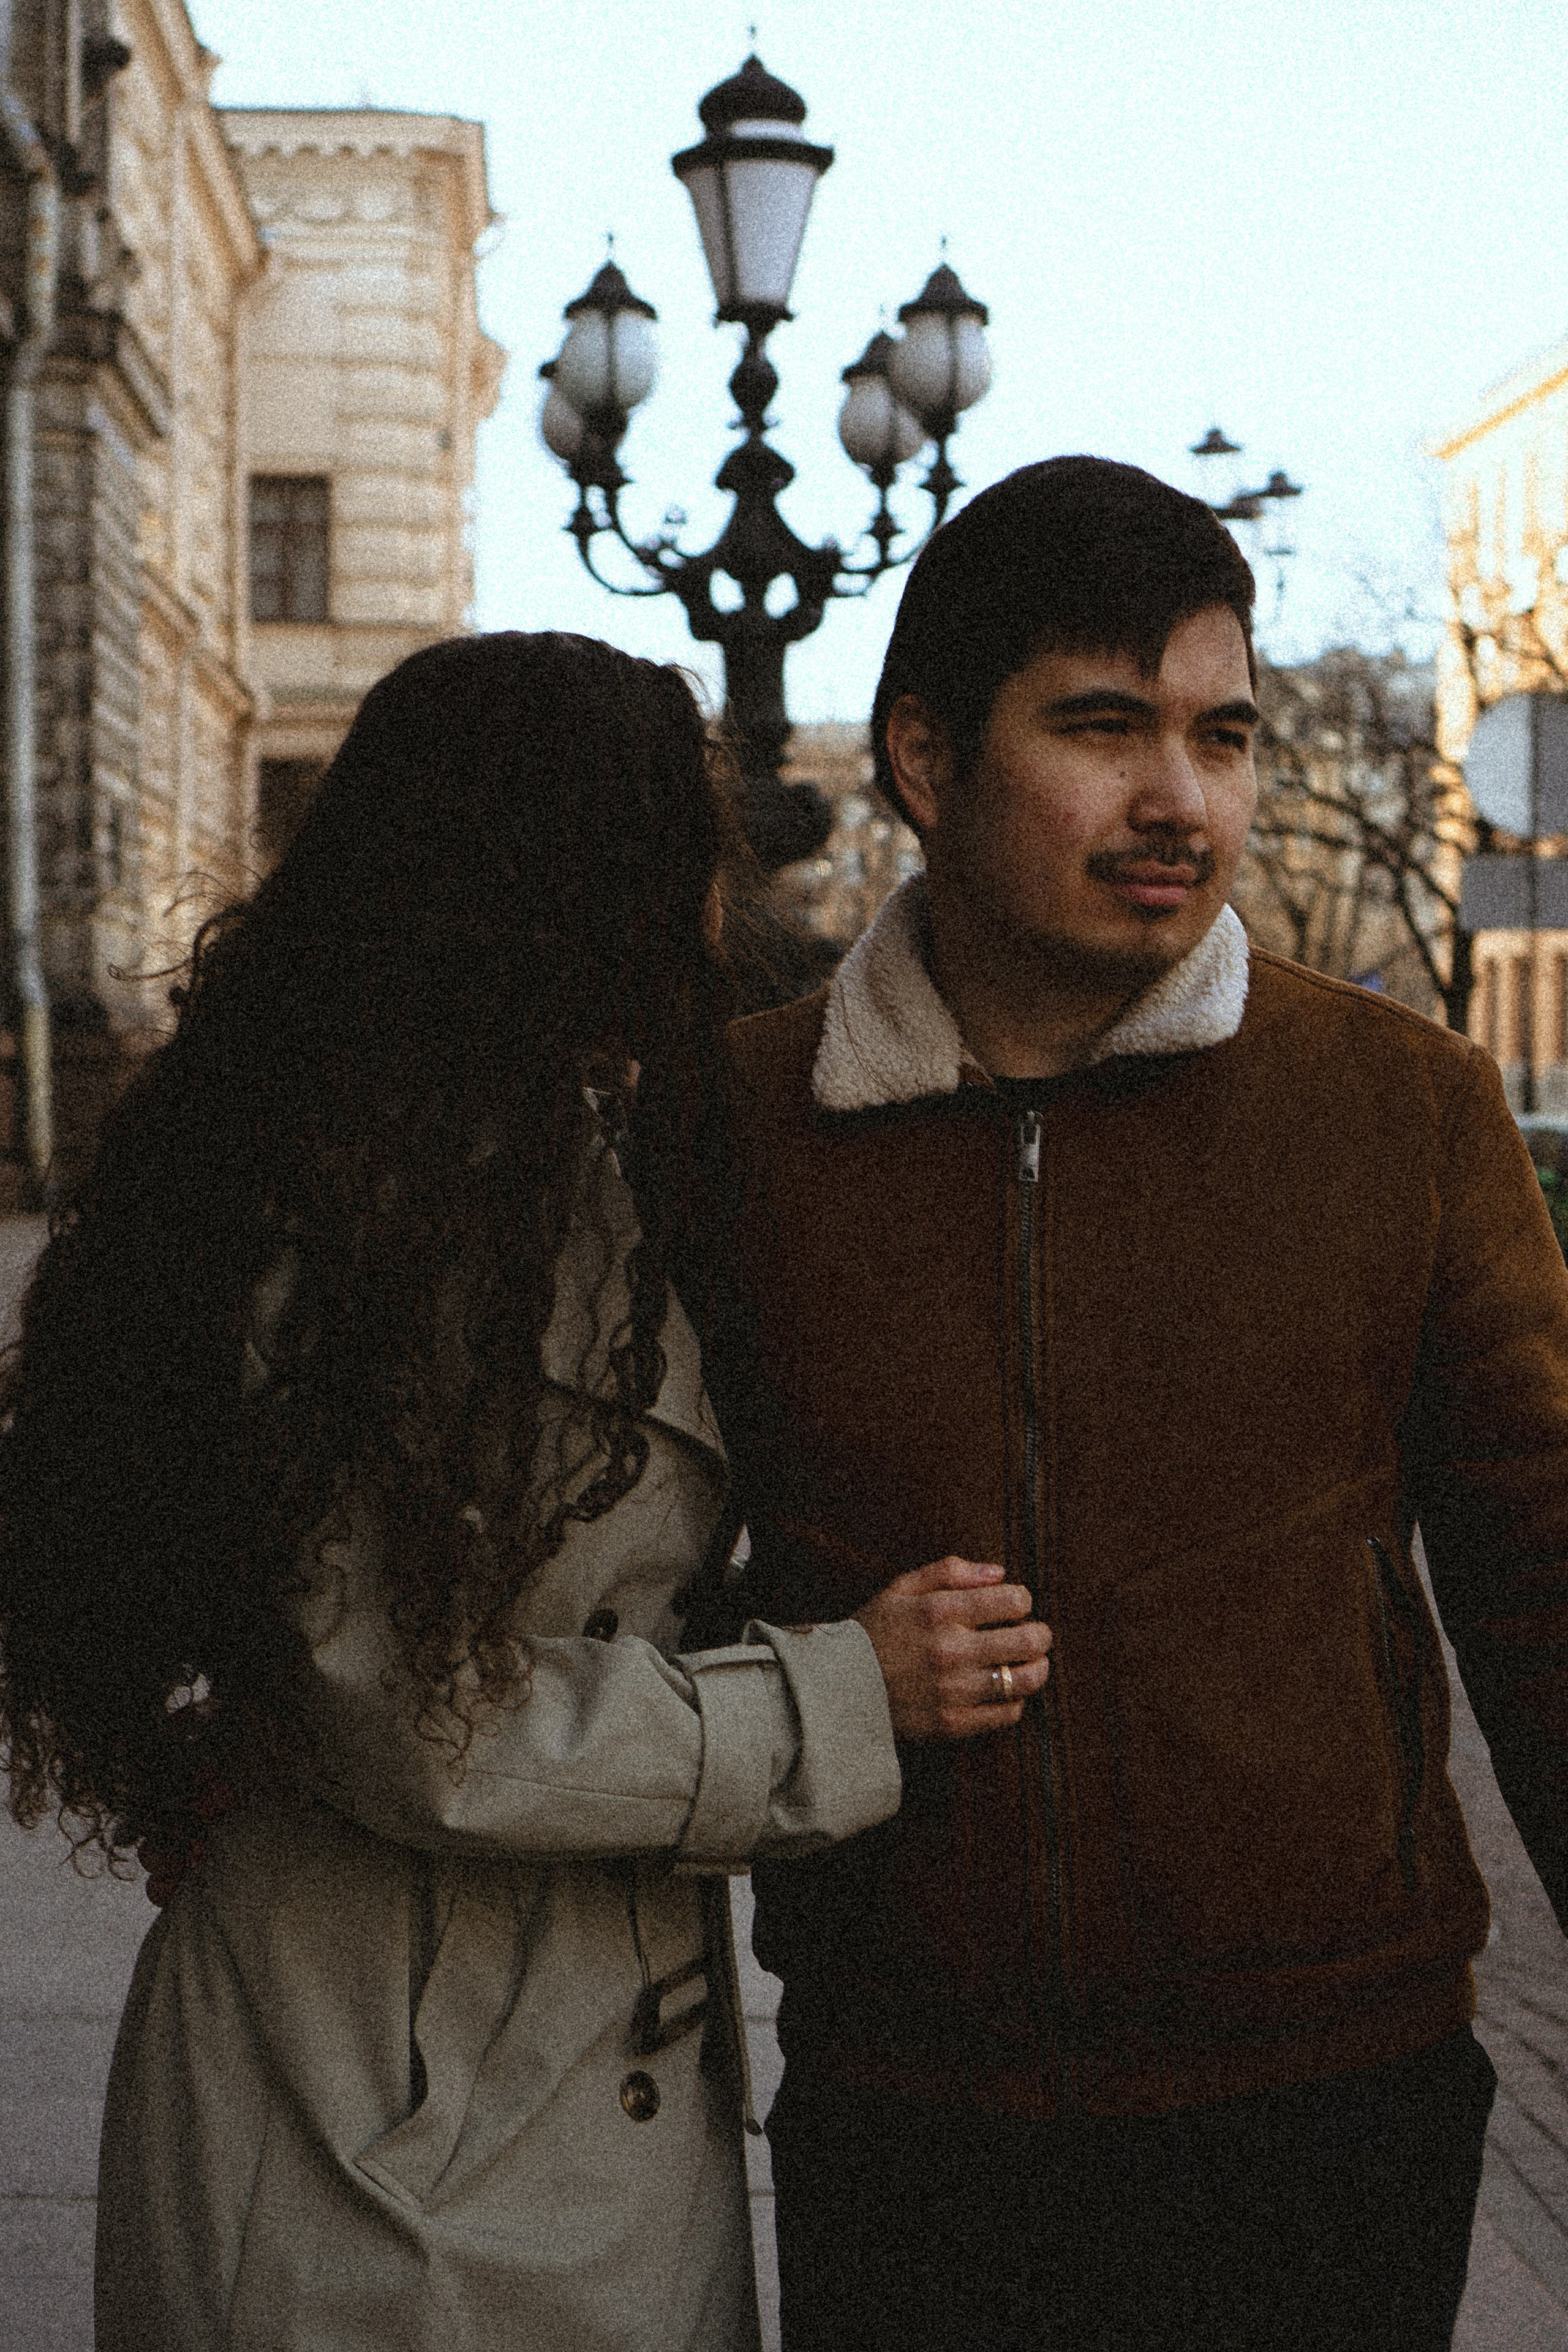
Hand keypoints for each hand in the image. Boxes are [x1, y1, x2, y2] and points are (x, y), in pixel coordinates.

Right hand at [855, 1557, 1050, 1740]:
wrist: (836, 1689)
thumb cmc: (872, 1632)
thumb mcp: (901, 1588)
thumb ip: (950, 1571)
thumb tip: (1000, 1572)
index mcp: (940, 1611)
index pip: (1013, 1600)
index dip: (1022, 1600)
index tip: (1015, 1606)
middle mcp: (951, 1649)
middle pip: (1029, 1640)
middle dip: (1040, 1634)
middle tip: (1035, 1635)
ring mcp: (954, 1690)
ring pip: (1024, 1680)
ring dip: (1037, 1669)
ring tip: (1031, 1664)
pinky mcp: (952, 1724)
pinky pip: (1006, 1715)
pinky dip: (1014, 1702)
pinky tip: (1004, 1692)